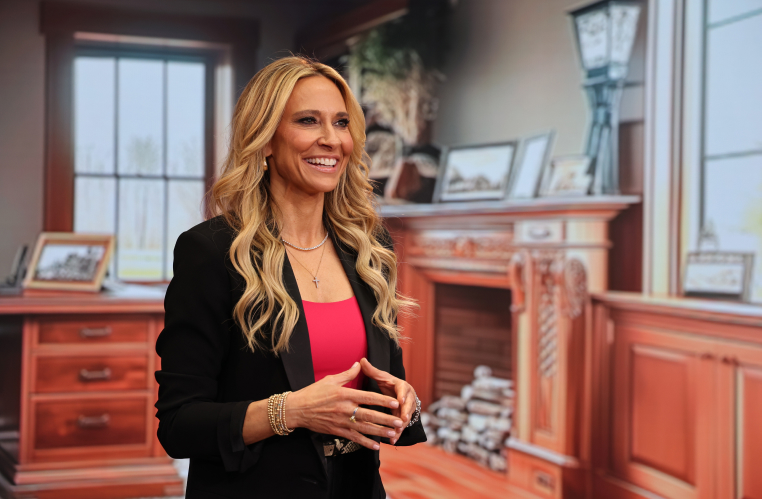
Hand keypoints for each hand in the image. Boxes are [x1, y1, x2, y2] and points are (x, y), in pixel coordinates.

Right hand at [285, 362, 403, 450]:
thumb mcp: (330, 380)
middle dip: (386, 419)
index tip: (395, 403)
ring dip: (380, 432)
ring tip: (393, 433)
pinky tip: (376, 445)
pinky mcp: (337, 431)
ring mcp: (341, 422)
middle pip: (369, 415)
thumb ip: (347, 374)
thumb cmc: (313, 393)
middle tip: (399, 422)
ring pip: (364, 428)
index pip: (368, 397)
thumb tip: (359, 364)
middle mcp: (345, 409)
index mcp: (345, 394)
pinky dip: (365, 443)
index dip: (383, 401)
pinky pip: (354, 438)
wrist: (297, 409)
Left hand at [359, 357, 416, 444]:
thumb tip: (361, 360)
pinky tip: (392, 441)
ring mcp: (408, 409)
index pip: (403, 389)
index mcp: (402, 386)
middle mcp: (408, 397)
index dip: (403, 394)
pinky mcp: (404, 418)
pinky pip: (402, 427)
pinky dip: (398, 434)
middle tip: (402, 419)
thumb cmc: (389, 384)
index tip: (400, 400)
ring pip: (406, 418)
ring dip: (402, 425)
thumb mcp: (382, 377)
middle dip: (405, 413)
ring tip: (396, 432)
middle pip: (408, 405)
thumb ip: (372, 371)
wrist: (400, 393)